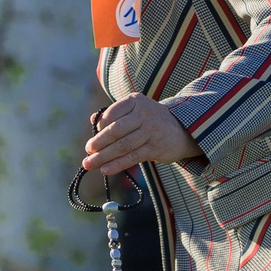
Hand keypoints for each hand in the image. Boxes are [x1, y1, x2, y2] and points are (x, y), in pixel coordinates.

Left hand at [84, 95, 201, 174]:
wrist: (183, 131)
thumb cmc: (151, 121)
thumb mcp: (135, 111)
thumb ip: (115, 115)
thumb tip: (93, 120)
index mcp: (135, 100)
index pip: (111, 114)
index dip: (99, 128)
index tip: (93, 139)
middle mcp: (144, 113)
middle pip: (115, 131)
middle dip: (98, 144)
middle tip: (87, 153)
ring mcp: (151, 130)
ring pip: (122, 146)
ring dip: (103, 157)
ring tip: (90, 164)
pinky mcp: (155, 147)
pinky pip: (132, 157)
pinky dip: (117, 164)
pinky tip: (106, 170)